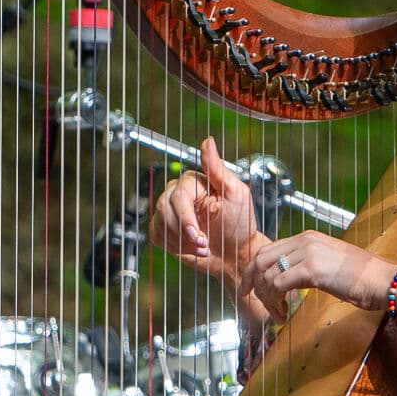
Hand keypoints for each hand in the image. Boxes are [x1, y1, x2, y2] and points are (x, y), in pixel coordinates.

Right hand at [149, 136, 261, 285]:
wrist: (235, 254)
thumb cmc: (240, 224)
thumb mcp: (236, 194)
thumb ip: (218, 168)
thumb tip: (208, 141)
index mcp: (194, 182)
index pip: (179, 195)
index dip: (186, 218)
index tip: (199, 235)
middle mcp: (178, 193)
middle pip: (165, 209)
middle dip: (185, 233)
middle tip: (204, 243)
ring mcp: (169, 211)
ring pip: (160, 223)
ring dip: (182, 242)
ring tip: (202, 246)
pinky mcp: (164, 228)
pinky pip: (156, 235)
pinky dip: (174, 247)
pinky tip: (190, 248)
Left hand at [240, 232, 396, 321]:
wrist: (384, 280)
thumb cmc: (363, 278)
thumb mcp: (330, 266)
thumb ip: (308, 266)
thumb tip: (289, 280)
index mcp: (308, 238)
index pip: (268, 249)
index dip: (252, 270)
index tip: (248, 287)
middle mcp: (305, 241)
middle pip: (261, 259)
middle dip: (250, 281)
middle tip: (249, 299)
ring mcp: (308, 253)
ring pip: (267, 275)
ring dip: (267, 299)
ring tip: (277, 314)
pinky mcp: (312, 270)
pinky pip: (278, 285)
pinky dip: (275, 303)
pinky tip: (284, 314)